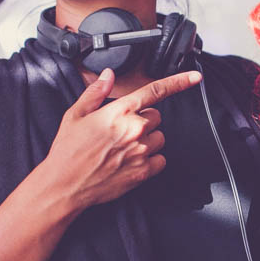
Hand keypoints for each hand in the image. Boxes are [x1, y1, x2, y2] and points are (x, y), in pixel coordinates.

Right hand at [42, 68, 201, 212]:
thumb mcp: (75, 115)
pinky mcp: (143, 171)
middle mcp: (134, 129)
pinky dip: (151, 160)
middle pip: (156, 117)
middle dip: (142, 121)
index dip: (179, 82)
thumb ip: (96, 92)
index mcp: (119, 112)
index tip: (195, 77)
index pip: (155, 91)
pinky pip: (161, 160)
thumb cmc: (68, 150)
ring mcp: (141, 151)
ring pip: (160, 138)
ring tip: (124, 148)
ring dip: (148, 140)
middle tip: (121, 132)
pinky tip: (131, 161)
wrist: (64, 185)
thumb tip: (108, 75)